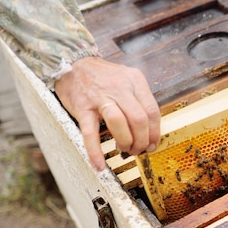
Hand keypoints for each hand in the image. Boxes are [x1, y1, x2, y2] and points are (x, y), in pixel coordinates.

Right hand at [54, 56, 160, 170]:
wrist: (72, 63)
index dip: (155, 132)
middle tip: (138, 150)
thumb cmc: (103, 77)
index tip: (153, 144)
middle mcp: (120, 87)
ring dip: (125, 142)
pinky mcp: (82, 107)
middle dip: (142, 141)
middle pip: (139, 120)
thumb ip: (139, 100)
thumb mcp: (126, 80)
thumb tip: (149, 131)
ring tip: (124, 150)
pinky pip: (90, 132)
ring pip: (120, 124)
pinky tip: (99, 164)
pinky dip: (95, 151)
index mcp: (135, 81)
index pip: (152, 111)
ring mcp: (100, 97)